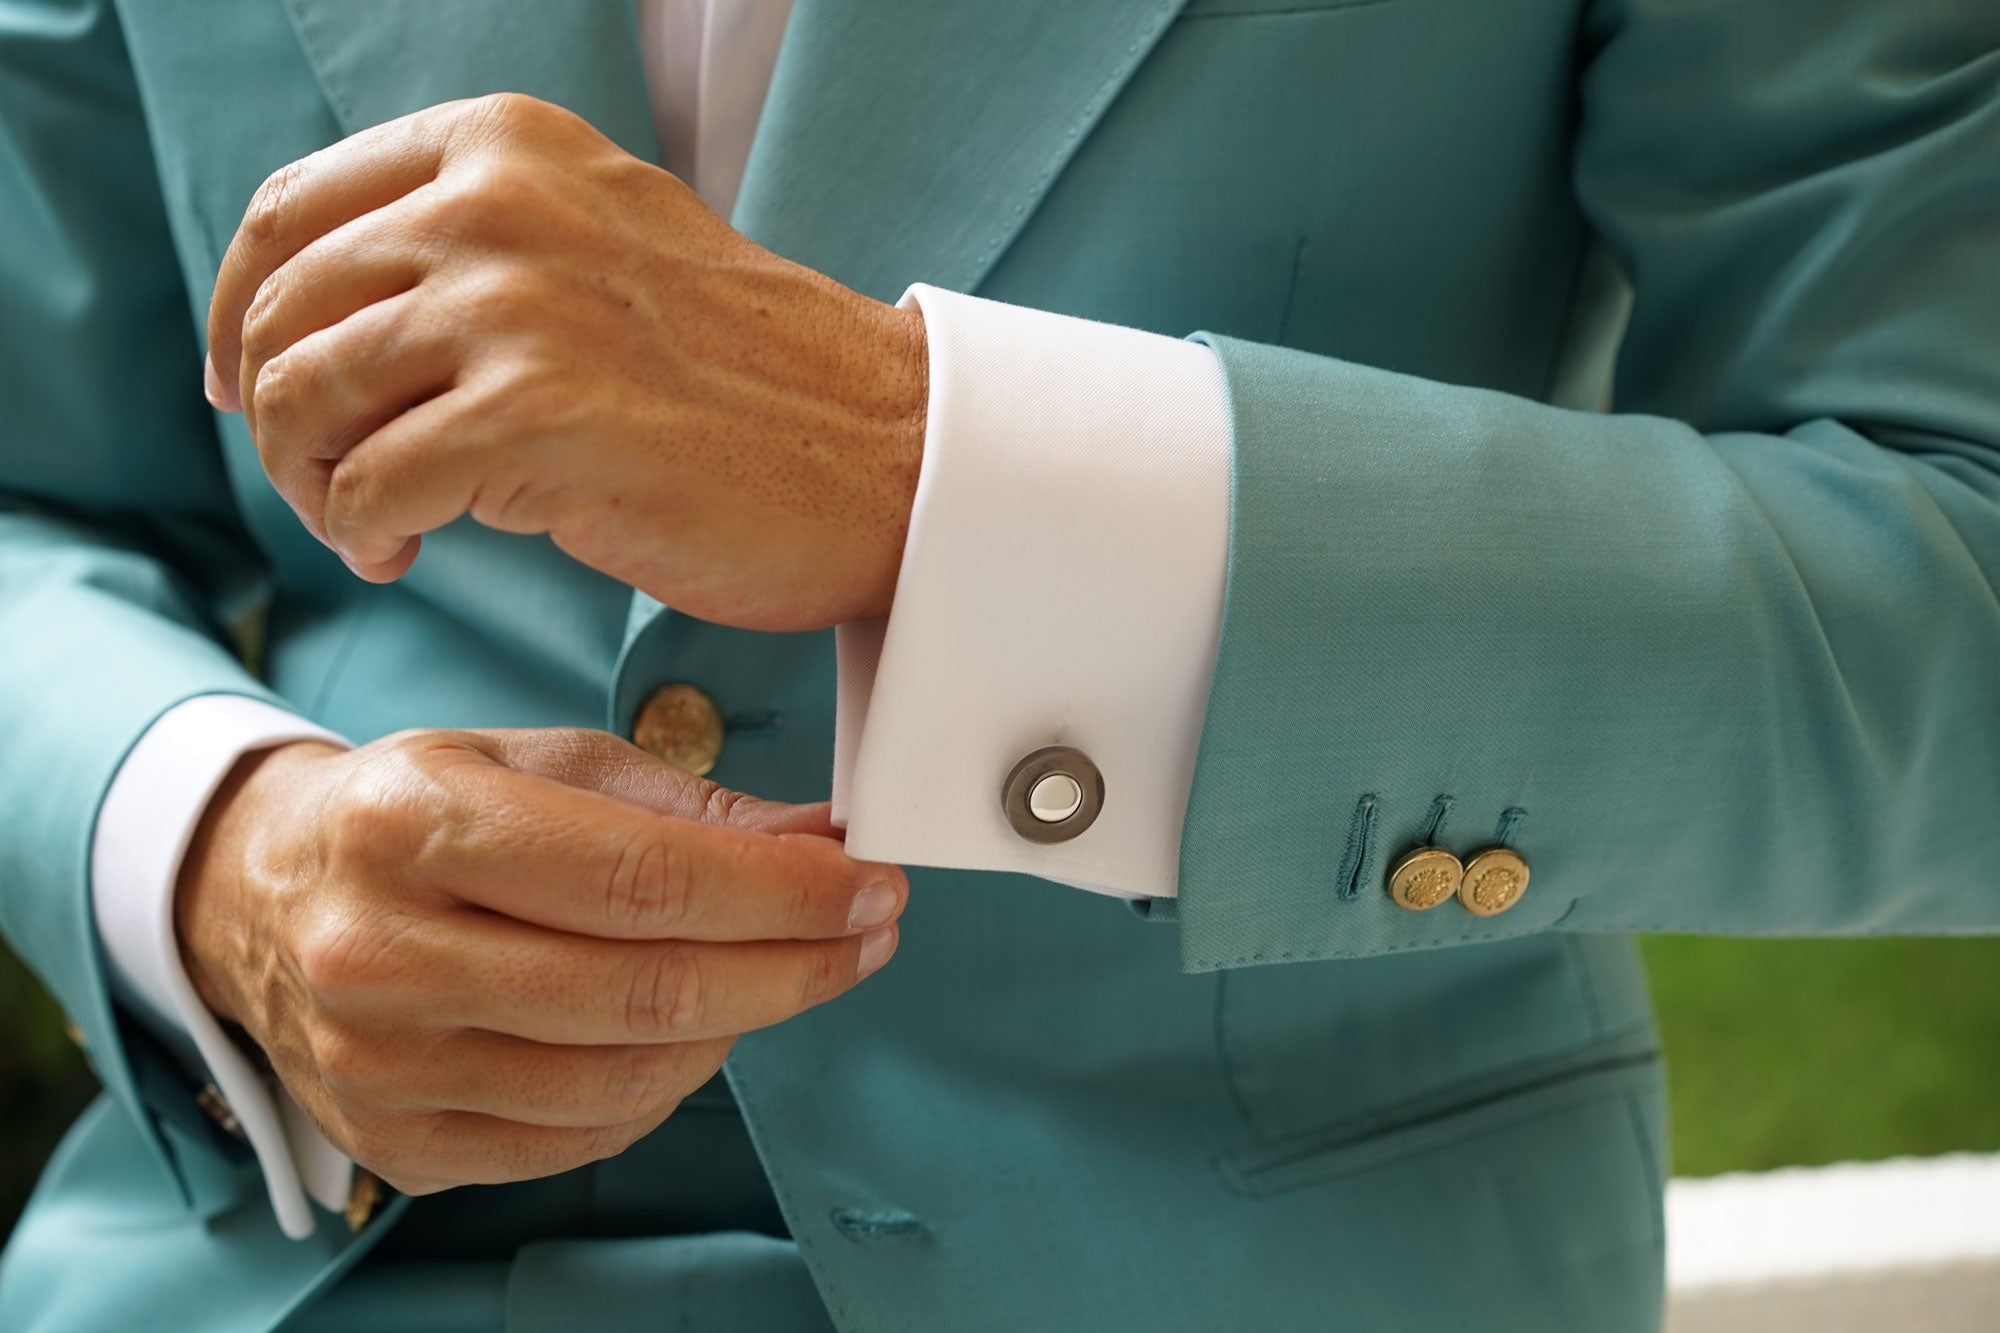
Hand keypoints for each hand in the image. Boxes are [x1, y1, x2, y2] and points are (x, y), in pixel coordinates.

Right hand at [176, 727, 904, 1194]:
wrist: (258, 897)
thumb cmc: (414, 814)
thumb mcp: (534, 763)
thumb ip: (682, 805)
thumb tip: (822, 841)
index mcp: (408, 825)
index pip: (640, 880)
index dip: (782, 893)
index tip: (870, 883)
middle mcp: (377, 955)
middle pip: (644, 992)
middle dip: (794, 967)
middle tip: (867, 933)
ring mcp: (379, 1068)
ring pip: (624, 1081)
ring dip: (739, 1028)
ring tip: (778, 972)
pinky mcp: (397, 1145)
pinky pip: (581, 1140)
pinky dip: (664, 1086)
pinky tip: (691, 1029)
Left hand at [205, 92, 926, 630]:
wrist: (884, 453)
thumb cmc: (750, 381)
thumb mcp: (603, 248)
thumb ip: (478, 248)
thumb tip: (328, 316)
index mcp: (508, 146)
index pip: (289, 214)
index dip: (243, 316)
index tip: (249, 386)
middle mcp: (500, 202)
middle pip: (282, 312)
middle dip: (277, 420)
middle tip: (329, 486)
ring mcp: (520, 304)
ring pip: (305, 398)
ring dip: (314, 486)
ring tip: (374, 527)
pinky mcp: (541, 415)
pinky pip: (369, 485)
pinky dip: (365, 535)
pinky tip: (409, 554)